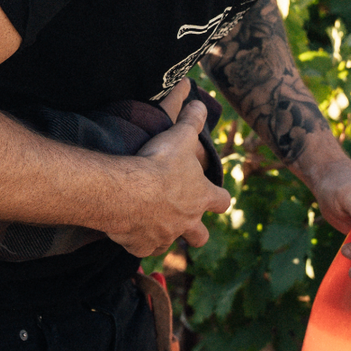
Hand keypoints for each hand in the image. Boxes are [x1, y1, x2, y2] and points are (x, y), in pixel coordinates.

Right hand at [103, 97, 230, 257]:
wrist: (129, 192)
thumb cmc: (159, 164)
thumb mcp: (180, 135)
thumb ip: (191, 120)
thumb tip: (199, 100)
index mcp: (201, 197)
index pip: (222, 201)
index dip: (220, 197)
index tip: (215, 195)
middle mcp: (187, 221)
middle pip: (200, 236)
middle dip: (196, 232)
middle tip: (186, 222)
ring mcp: (165, 237)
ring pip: (170, 244)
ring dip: (164, 236)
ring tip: (151, 225)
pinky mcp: (142, 247)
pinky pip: (143, 249)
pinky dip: (138, 242)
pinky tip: (129, 232)